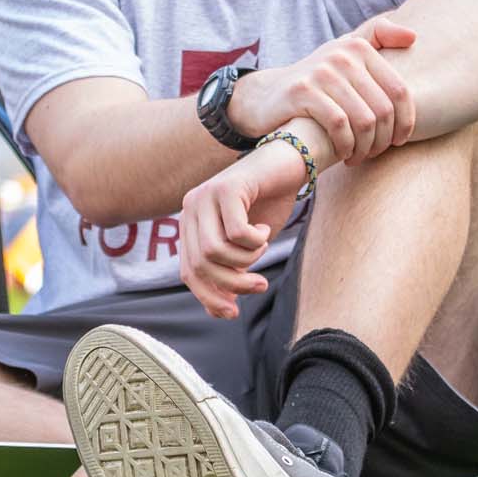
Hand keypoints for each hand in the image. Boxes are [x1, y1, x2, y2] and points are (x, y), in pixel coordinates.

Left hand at [178, 142, 306, 317]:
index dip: (209, 296)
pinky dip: (256, 240)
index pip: (188, 272)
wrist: (289, 163)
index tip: (233, 313)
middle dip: (233, 284)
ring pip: (215, 251)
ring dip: (247, 260)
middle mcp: (191, 206)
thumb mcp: (245, 247)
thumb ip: (229, 271)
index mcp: (190, 222)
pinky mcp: (226, 187)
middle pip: (200, 264)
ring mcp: (205, 194)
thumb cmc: (267, 205)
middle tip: (261, 286)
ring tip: (264, 248)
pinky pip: (237, 232)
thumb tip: (218, 311)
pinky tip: (264, 229)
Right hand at [229, 17, 418, 165]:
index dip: (406, 122)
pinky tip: (344, 154)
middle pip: (383, 110)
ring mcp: (321, 72)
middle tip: (375, 153)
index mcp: (358, 47)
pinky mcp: (302, 91)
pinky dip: (346, 146)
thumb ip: (377, 37)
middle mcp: (342, 55)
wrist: (266, 96)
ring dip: (366, 147)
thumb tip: (413, 36)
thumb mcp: (343, 52)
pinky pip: (339, 125)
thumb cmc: (317, 81)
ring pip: (364, 120)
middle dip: (384, 140)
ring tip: (360, 157)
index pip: (400, 91)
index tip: (398, 141)